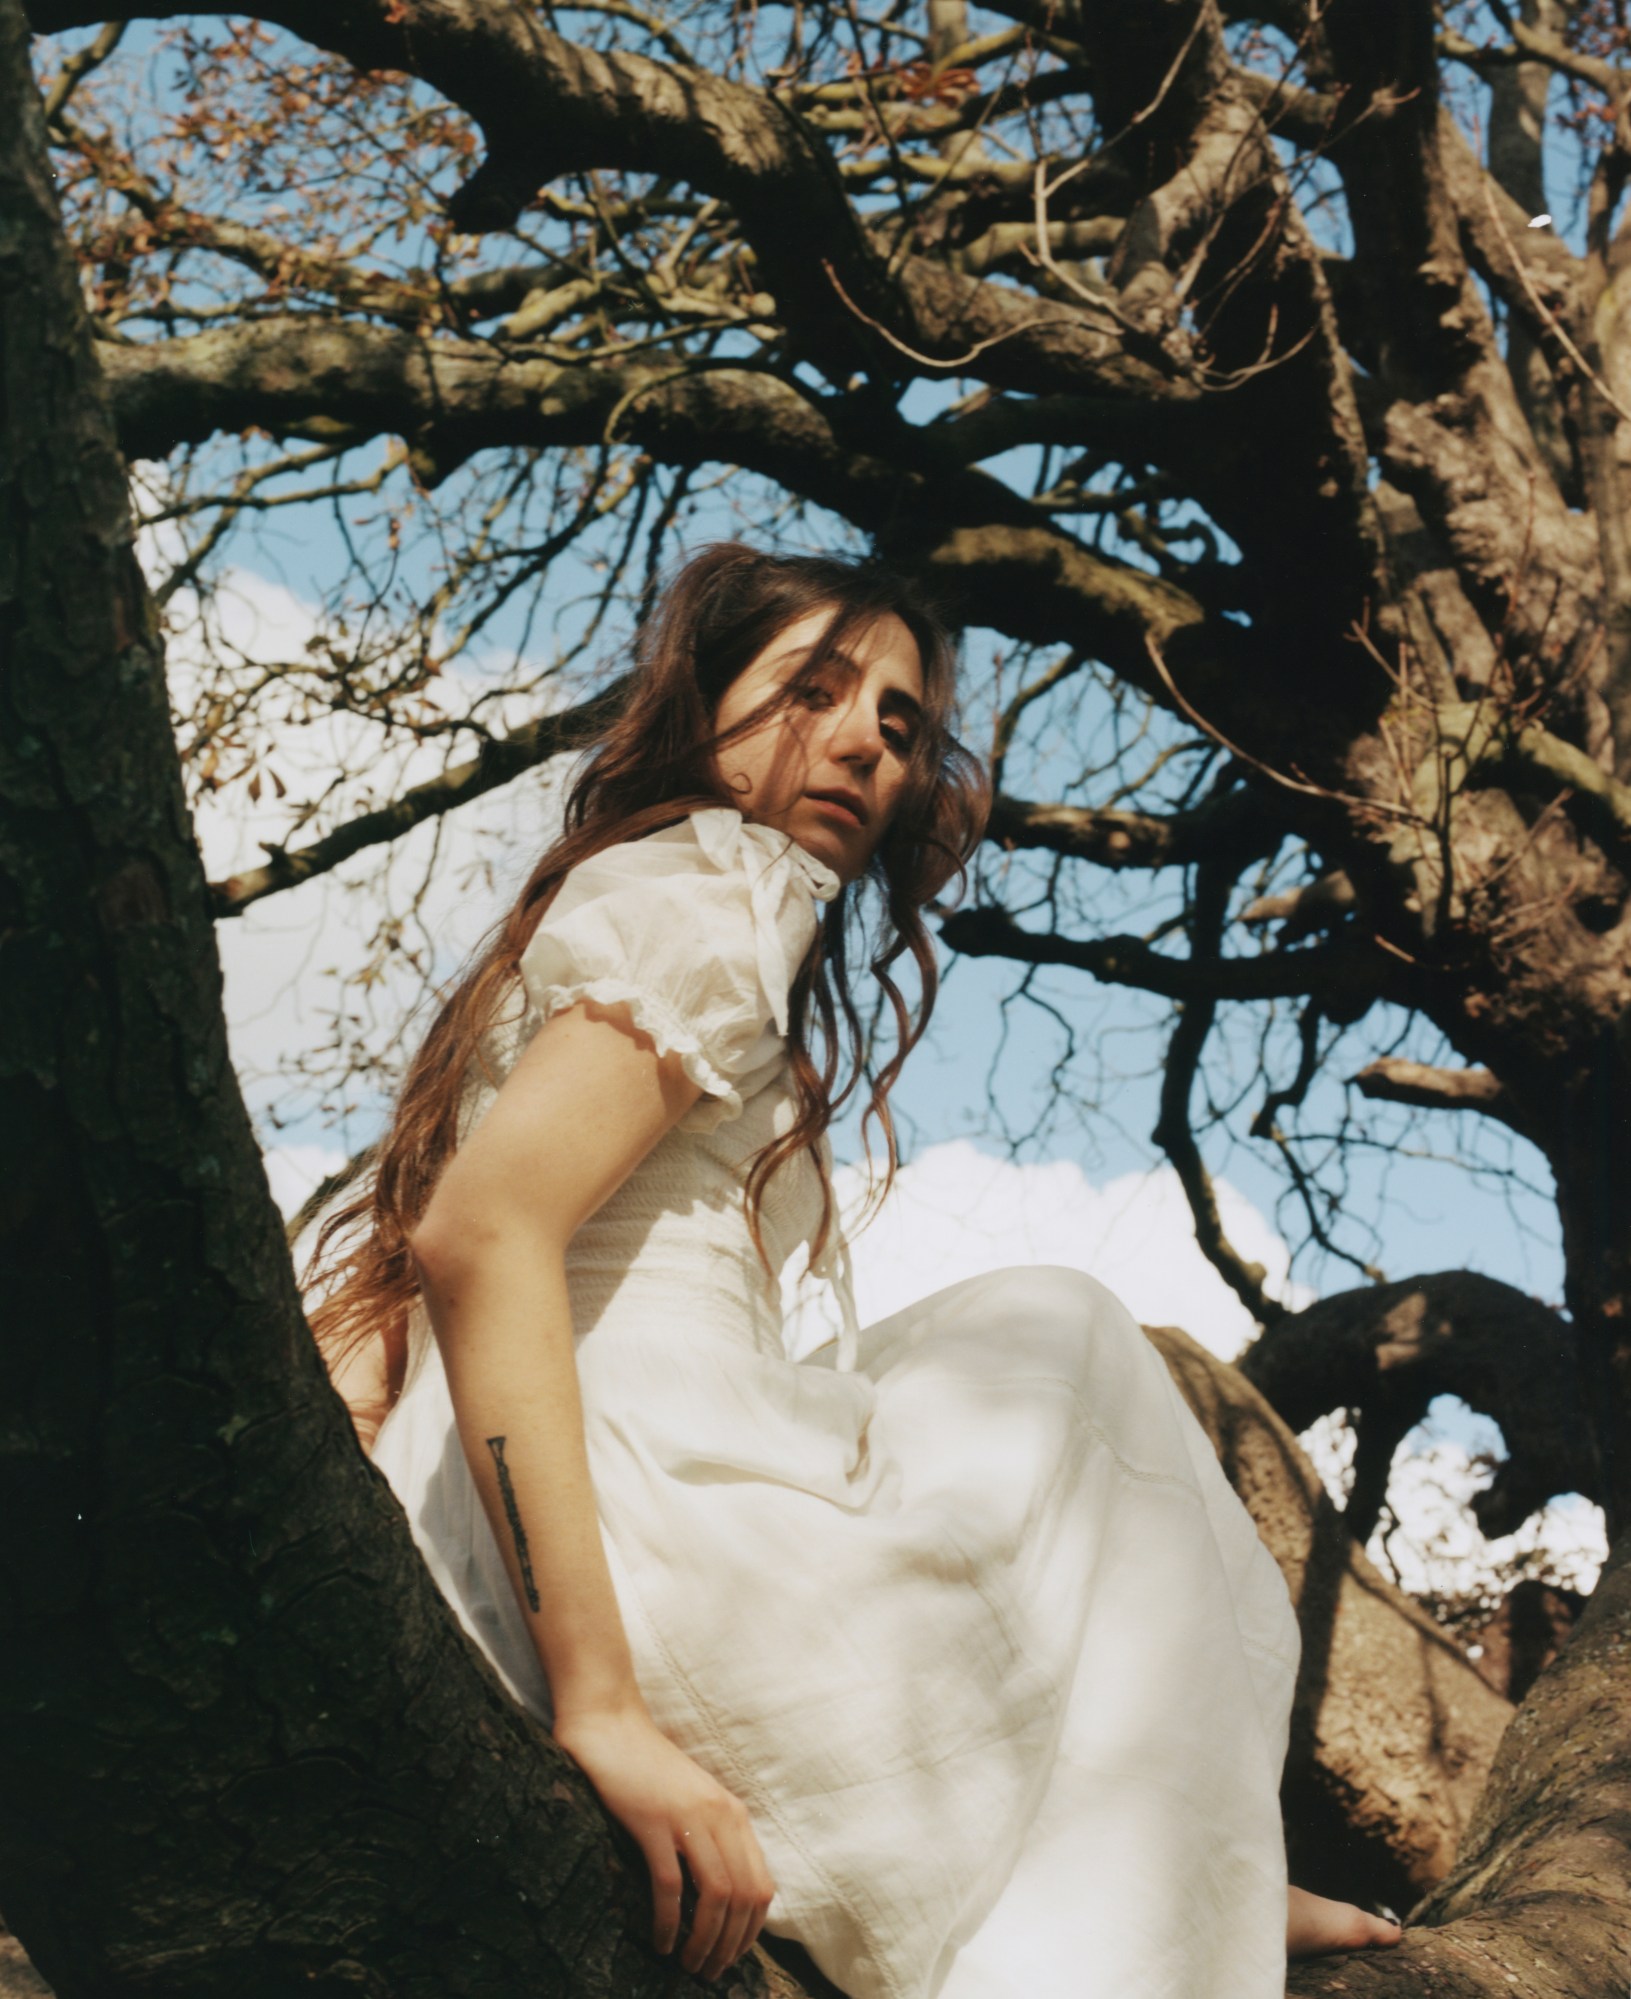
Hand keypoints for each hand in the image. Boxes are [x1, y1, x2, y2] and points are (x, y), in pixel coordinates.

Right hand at [554, 1701, 776, 1977]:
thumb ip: (712, 1837)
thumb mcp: (694, 1802)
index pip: (761, 1886)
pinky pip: (671, 1886)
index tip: (733, 1956)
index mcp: (734, 1814)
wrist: (611, 1725)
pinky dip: (669, 1923)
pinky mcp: (653, 1822)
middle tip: (709, 1972)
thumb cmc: (649, 1770)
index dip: (751, 1930)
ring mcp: (688, 1817)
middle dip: (729, 1945)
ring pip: (715, 1897)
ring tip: (688, 1964)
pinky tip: (661, 1942)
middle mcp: (720, 1815)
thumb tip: (721, 1899)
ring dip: (703, 1941)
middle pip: (743, 1897)